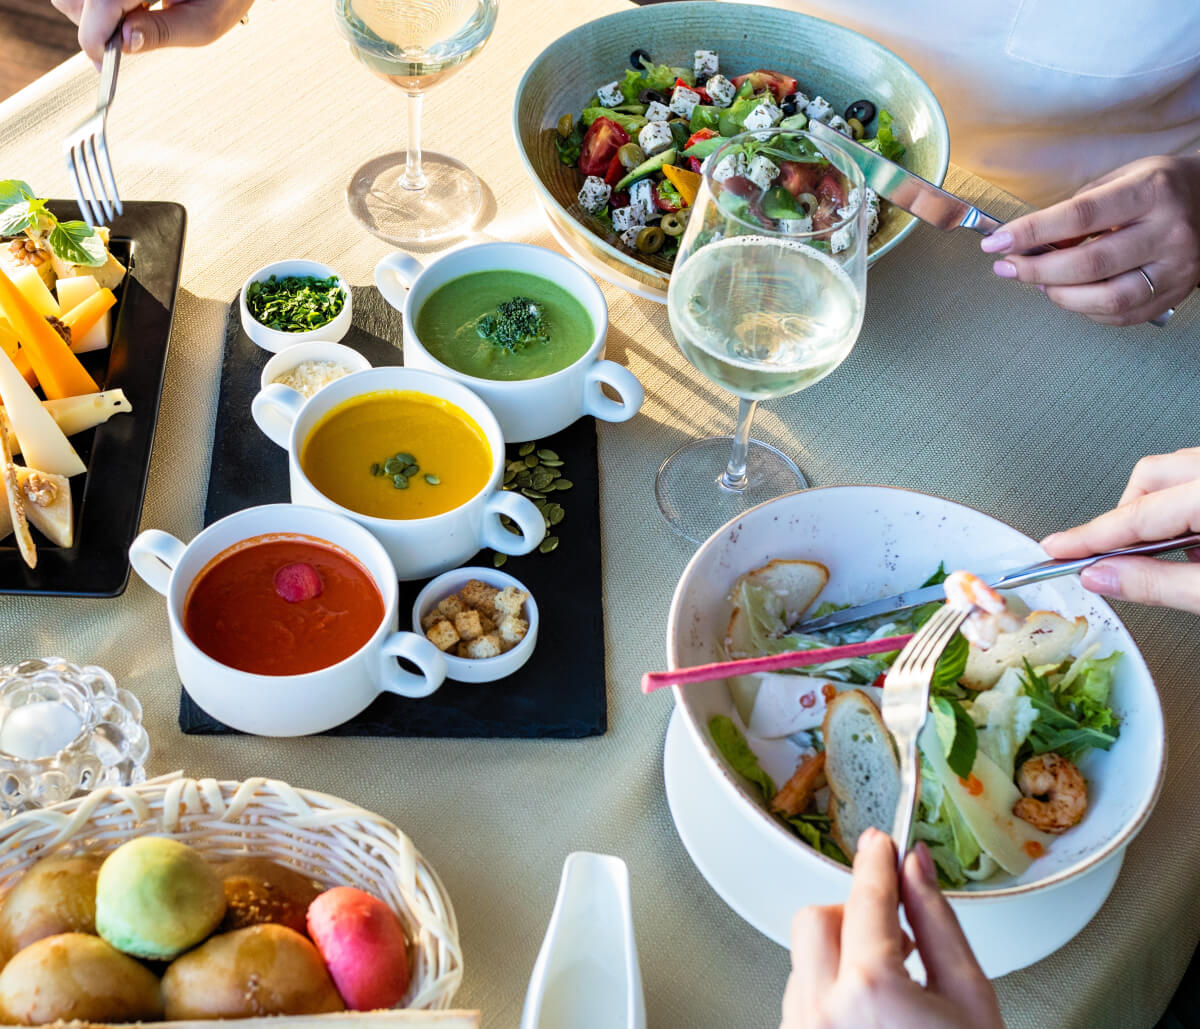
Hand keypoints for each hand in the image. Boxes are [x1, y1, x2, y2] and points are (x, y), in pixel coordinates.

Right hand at [51, 0, 253, 64]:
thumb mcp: (204, 22)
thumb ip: (162, 32)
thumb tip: (125, 44)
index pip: (99, 4)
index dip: (95, 40)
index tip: (105, 66)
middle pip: (72, 1)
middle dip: (94, 27)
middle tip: (128, 40)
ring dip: (95, 16)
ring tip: (137, 18)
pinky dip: (101, 8)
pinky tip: (133, 8)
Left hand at [780, 829, 1001, 1028]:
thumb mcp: (970, 998)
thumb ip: (937, 923)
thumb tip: (916, 866)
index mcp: (870, 991)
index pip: (866, 899)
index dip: (875, 862)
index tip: (880, 842)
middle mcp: (821, 1013)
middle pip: (816, 921)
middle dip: (853, 917)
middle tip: (894, 935)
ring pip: (804, 960)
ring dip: (841, 958)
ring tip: (890, 989)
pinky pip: (800, 998)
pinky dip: (829, 991)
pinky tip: (869, 1014)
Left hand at [980, 155, 1199, 325]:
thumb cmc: (1159, 189)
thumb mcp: (1121, 179)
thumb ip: (1077, 210)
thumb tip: (1030, 242)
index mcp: (1151, 191)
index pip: (1079, 216)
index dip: (1030, 233)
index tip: (996, 243)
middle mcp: (1169, 231)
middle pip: (1089, 264)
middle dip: (1036, 270)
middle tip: (1008, 268)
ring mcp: (1176, 268)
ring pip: (1105, 299)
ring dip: (1060, 295)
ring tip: (1041, 282)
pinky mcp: (1175, 294)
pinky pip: (1119, 315)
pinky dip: (1085, 310)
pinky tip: (1073, 294)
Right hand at [1042, 447, 1199, 612]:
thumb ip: (1157, 583)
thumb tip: (1100, 576)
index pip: (1137, 514)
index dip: (1090, 536)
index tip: (1056, 549)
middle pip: (1149, 477)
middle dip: (1125, 518)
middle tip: (1118, 558)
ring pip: (1172, 470)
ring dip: (1156, 511)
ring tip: (1173, 553)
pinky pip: (1195, 476)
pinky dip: (1183, 506)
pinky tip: (1196, 537)